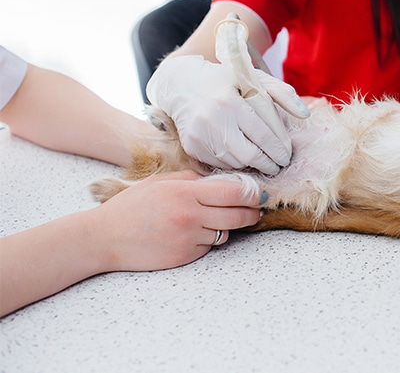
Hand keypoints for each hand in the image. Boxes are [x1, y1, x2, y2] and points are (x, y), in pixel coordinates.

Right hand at [88, 170, 264, 271]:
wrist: (103, 238)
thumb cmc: (130, 207)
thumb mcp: (159, 183)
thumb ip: (191, 179)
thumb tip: (218, 179)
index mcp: (185, 193)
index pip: (234, 192)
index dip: (252, 193)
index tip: (259, 194)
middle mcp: (190, 216)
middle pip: (238, 215)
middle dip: (252, 213)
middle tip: (256, 210)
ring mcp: (188, 238)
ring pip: (225, 233)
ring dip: (226, 227)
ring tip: (213, 220)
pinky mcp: (185, 256)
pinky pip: (208, 247)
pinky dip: (206, 241)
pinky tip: (190, 234)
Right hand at [146, 55, 309, 173]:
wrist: (181, 84)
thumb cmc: (226, 81)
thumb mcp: (255, 78)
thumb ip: (283, 94)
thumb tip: (305, 115)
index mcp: (230, 102)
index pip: (263, 135)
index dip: (279, 149)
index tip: (288, 155)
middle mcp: (211, 120)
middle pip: (250, 155)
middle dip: (269, 163)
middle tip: (279, 164)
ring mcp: (199, 136)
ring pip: (235, 162)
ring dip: (253, 164)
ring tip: (263, 160)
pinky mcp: (191, 148)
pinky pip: (220, 164)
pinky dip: (235, 163)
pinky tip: (243, 156)